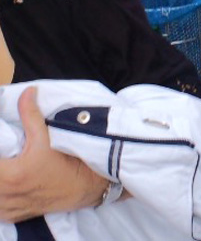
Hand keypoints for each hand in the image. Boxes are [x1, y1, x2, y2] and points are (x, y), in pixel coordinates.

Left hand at [0, 87, 107, 220]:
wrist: (85, 187)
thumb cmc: (67, 162)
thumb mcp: (46, 137)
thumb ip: (31, 114)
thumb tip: (27, 92)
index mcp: (9, 175)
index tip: (4, 148)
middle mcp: (5, 195)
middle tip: (6, 156)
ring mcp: (7, 209)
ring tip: (7, 167)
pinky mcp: (12, 216)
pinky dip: (0, 195)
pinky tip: (6, 184)